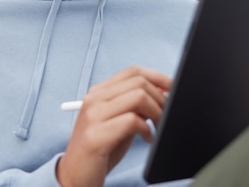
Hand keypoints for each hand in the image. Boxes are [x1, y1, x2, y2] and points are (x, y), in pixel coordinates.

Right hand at [56, 67, 170, 186]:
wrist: (75, 177)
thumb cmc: (101, 149)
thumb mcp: (120, 122)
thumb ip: (137, 106)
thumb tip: (164, 92)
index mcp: (98, 93)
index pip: (133, 72)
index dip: (158, 78)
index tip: (173, 89)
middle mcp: (94, 99)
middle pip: (139, 82)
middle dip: (161, 98)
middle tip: (167, 115)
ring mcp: (93, 116)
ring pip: (138, 97)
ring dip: (157, 113)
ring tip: (157, 128)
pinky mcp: (96, 136)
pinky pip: (132, 121)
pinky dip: (147, 129)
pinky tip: (147, 139)